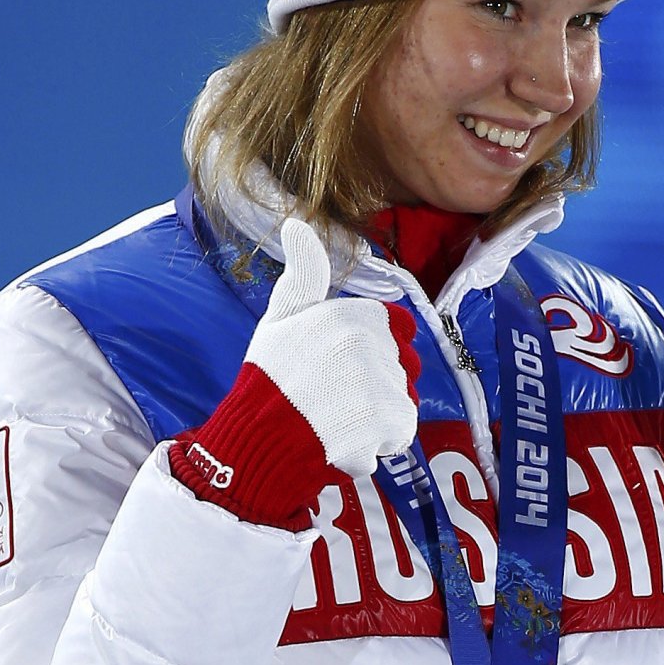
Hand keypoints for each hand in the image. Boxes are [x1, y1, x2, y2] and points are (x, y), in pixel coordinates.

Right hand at [250, 218, 420, 476]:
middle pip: (401, 364)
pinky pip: (401, 430)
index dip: (370, 350)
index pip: (394, 329)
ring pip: (402, 398)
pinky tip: (346, 438)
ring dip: (377, 414)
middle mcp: (376, 343)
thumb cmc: (270, 376)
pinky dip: (380, 440)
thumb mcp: (282, 315)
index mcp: (357, 314)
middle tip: (333, 396)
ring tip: (337, 418)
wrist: (262, 437)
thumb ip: (304, 272)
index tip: (337, 365)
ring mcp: (386, 382)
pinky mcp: (392, 420)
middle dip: (376, 383)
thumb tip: (297, 224)